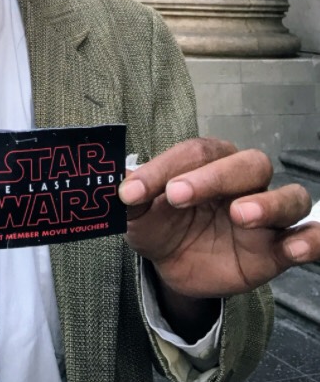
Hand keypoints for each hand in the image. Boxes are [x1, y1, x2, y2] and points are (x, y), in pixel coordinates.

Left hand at [119, 137, 319, 299]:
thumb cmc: (160, 225)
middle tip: (177, 196)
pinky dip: (310, 239)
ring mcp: (264, 215)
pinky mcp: (277, 250)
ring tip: (241, 216)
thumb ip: (131, 201)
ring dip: (268, 203)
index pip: (195, 153)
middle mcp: (242, 181)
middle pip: (245, 164)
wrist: (173, 266)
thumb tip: (118, 188)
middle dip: (213, 177)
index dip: (164, 168)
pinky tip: (294, 247)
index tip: (132, 191)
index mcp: (207, 162)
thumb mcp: (138, 216)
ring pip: (287, 196)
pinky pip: (308, 237)